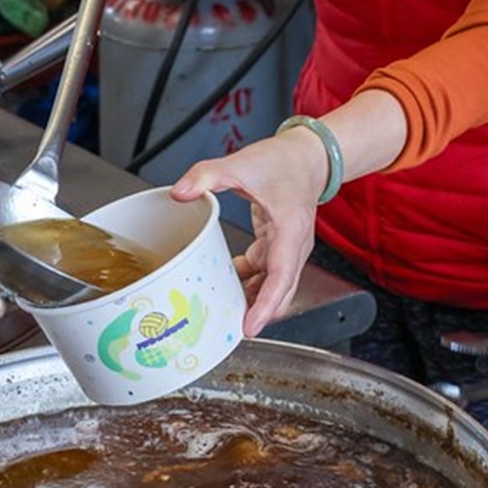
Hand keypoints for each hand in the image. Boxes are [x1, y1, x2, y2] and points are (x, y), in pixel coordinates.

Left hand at [169, 125, 329, 337]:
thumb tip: (180, 192)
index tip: (250, 325)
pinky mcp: (281, 247)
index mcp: (291, 228)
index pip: (282, 276)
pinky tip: (229, 282)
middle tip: (228, 330)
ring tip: (223, 311)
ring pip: (275, 286)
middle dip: (258, 313)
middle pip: (282, 291)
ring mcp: (290, 249)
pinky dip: (251, 283)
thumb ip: (207, 176)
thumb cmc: (283, 161)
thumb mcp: (240, 164)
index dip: (267, 305)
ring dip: (253, 300)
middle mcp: (295, 245)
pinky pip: (267, 274)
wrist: (308, 156)